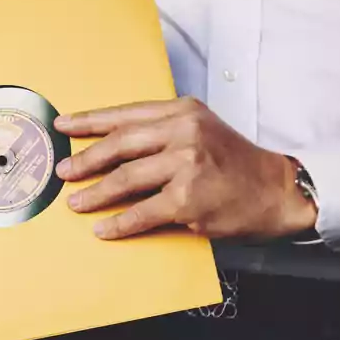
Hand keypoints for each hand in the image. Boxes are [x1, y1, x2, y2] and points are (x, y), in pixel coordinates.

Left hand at [54, 97, 316, 239]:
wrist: (277, 190)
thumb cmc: (235, 163)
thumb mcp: (202, 129)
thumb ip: (164, 131)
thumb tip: (113, 145)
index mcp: (183, 111)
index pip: (126, 114)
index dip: (90, 120)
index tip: (62, 125)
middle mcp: (184, 132)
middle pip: (119, 145)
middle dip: (85, 160)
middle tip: (64, 171)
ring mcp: (186, 165)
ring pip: (125, 179)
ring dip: (95, 193)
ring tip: (76, 202)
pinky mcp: (188, 199)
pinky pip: (141, 213)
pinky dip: (118, 223)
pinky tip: (103, 228)